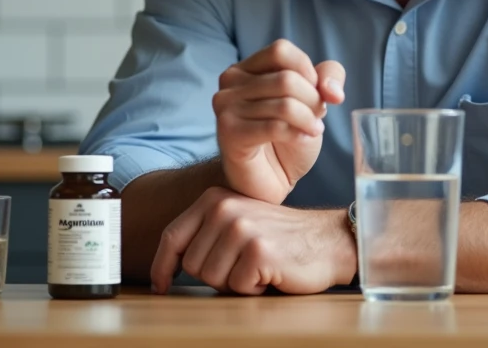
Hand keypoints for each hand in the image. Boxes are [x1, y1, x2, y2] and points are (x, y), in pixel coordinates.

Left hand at [150, 187, 355, 294]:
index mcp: (214, 199)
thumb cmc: (280, 239)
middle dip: (214, 276)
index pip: (171, 236)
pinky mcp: (257, 250)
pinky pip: (236, 287)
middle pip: (191, 265)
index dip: (161, 266)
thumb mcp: (237, 224)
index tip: (160, 286)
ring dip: (234, 283)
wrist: (327, 240)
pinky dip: (253, 288)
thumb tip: (168, 267)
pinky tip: (271, 272)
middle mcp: (224, 208)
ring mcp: (240, 227)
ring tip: (258, 266)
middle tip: (244, 265)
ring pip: (211, 278)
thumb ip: (206, 235)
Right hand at [213, 39, 344, 203]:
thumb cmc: (287, 138)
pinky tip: (304, 140)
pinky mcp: (229, 133)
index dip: (308, 71)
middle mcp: (230, 81)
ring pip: (284, 103)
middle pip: (287, 78)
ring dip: (308, 119)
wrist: (266, 180)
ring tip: (312, 130)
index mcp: (246, 67)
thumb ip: (326, 79)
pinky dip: (298, 133)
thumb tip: (332, 90)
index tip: (318, 94)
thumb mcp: (313, 101)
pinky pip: (274, 126)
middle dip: (313, 100)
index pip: (281, 51)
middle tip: (316, 119)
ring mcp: (225, 106)